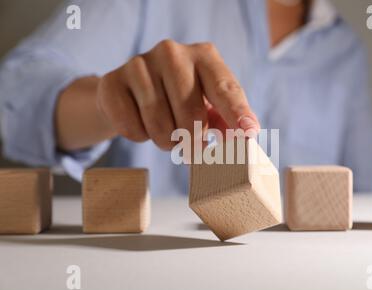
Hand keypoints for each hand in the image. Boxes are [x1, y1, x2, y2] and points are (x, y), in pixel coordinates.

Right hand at [96, 40, 259, 149]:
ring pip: (160, 125)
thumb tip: (245, 133)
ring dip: (166, 141)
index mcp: (204, 56)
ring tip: (166, 133)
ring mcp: (139, 63)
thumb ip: (227, 120)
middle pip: (191, 114)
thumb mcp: (208, 105)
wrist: (131, 93)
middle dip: (192, 141)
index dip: (237, 112)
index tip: (248, 131)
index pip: (224, 88)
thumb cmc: (179, 99)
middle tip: (190, 146)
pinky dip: (140, 137)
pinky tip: (141, 123)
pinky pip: (132, 128)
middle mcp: (172, 52)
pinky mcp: (112, 81)